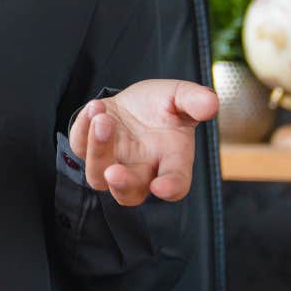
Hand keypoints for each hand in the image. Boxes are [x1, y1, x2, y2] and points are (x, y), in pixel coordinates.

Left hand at [66, 79, 218, 206]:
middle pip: (129, 193)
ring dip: (98, 151)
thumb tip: (211, 104)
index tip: (161, 188)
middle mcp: (141, 170)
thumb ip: (194, 101)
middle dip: (122, 184)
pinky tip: (95, 107)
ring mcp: (112, 162)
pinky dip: (83, 128)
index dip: (170, 188)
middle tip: (114, 172)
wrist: (135, 103)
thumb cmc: (163, 106)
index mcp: (171, 163)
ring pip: (97, 175)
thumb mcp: (180, 97)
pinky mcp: (88, 147)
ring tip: (103, 119)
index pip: (175, 185)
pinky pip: (79, 146)